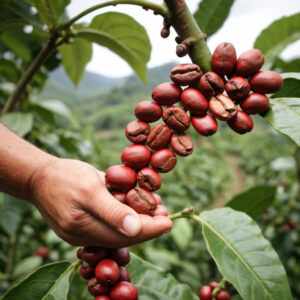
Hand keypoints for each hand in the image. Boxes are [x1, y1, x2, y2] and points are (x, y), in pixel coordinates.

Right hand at [29, 158, 171, 247]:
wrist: (39, 177)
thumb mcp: (91, 187)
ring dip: (139, 223)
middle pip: (123, 237)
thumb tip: (136, 229)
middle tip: (166, 213)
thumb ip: (112, 211)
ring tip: (156, 209)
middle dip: (148, 226)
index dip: (151, 229)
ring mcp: (80, 234)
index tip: (169, 221)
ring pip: (117, 234)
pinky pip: (108, 228)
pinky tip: (137, 209)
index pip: (126, 235)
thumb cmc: (65, 176)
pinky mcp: (80, 228)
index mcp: (83, 226)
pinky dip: (125, 219)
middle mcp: (82, 236)